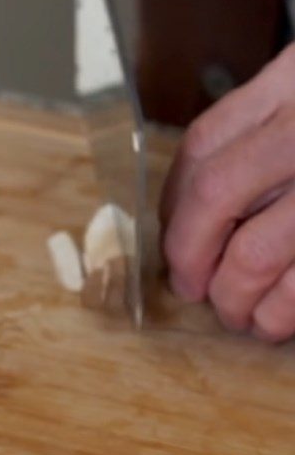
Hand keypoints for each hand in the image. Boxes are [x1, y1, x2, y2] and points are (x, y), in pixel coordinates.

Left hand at [162, 44, 294, 341]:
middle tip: (191, 286)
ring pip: (255, 252)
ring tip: (235, 314)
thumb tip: (192, 214)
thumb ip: (267, 131)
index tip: (174, 237)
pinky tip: (275, 323)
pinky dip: (280, 313)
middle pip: (215, 196)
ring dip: (232, 296)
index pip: (205, 146)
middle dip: (189, 253)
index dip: (175, 203)